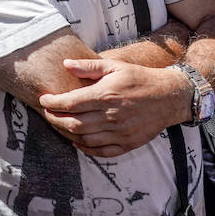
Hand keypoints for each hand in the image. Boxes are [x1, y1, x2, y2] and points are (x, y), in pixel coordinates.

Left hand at [37, 58, 190, 157]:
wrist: (170, 97)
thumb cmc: (140, 78)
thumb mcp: (115, 66)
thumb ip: (89, 67)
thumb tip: (66, 64)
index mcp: (106, 95)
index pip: (71, 102)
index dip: (53, 103)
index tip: (43, 100)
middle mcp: (111, 115)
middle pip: (73, 123)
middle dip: (55, 119)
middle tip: (47, 113)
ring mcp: (120, 132)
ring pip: (84, 138)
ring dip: (66, 133)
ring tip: (59, 124)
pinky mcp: (128, 143)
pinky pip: (101, 151)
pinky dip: (85, 148)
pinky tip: (77, 141)